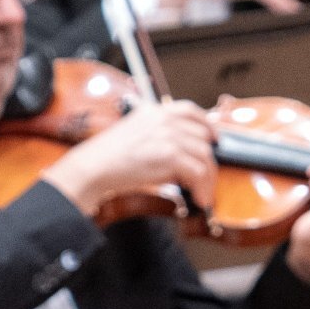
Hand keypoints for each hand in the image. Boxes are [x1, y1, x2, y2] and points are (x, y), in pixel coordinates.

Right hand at [40, 98, 216, 218]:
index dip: (207, 125)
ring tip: (203, 193)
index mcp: (155, 111)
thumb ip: (157, 134)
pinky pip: (199, 172)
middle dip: (208, 161)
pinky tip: (199, 198)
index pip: (190, 111)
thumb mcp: (134, 132)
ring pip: (205, 156)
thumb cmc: (109, 156)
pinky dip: (202, 188)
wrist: (95, 166)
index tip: (214, 137)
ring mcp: (168, 136)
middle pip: (202, 137)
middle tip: (207, 178)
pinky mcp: (170, 155)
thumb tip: (182, 150)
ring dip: (208, 179)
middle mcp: (165, 120)